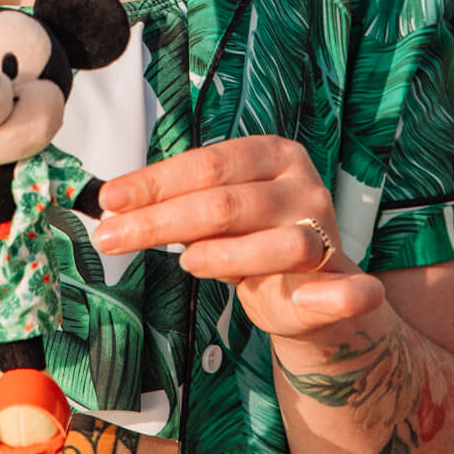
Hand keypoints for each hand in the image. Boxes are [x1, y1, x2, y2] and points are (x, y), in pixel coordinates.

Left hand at [94, 137, 384, 341]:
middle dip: (160, 221)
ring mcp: (323, 230)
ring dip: (226, 255)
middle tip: (111, 237)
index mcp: (270, 153)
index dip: (154, 183)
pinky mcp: (339, 280)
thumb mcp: (217, 214)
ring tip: (186, 262)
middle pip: (224, 201)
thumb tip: (113, 206)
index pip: (205, 164)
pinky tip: (323, 300)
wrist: (314, 288)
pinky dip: (341, 296)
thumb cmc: (252, 239)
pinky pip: (344, 290)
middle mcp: (300, 183)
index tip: (109, 200)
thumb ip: (180, 205)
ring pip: (275, 243)